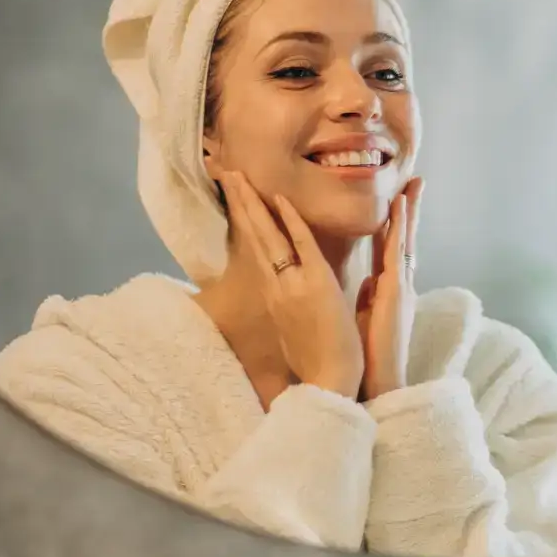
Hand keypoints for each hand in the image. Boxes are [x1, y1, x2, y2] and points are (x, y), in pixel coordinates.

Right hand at [220, 171, 364, 398]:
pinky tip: (279, 198)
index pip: (258, 250)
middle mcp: (277, 287)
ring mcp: (293, 284)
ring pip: (269, 237)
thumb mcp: (295, 330)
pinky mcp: (315, 285)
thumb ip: (290, 306)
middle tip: (227, 173)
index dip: (246, 222)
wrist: (329, 383)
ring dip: (254, 204)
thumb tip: (287, 295)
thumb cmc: (317, 363)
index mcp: (276, 296)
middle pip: (255, 237)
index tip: (237, 198)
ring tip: (238, 176)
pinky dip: (290, 222)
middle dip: (241, 203)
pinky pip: (301, 246)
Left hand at [355, 178, 423, 400]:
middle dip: (409, 210)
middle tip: (414, 181)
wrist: (376, 382)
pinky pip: (397, 253)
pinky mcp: (396, 292)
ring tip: (411, 185)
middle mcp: (398, 284)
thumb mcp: (364, 319)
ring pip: (404, 240)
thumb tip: (366, 282)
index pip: (390, 249)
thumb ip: (368, 297)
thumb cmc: (367, 356)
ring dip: (408, 212)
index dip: (394, 223)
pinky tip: (399, 208)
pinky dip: (398, 228)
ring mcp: (400, 287)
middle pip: (403, 239)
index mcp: (387, 291)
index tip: (398, 199)